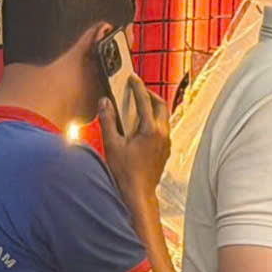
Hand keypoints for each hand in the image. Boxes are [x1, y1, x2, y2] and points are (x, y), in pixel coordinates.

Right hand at [98, 81, 171, 200]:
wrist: (138, 193)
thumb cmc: (126, 173)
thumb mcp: (112, 144)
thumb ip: (108, 121)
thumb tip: (105, 103)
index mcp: (150, 130)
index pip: (145, 101)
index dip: (138, 87)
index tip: (133, 78)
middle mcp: (162, 134)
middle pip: (161, 105)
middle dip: (150, 94)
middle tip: (138, 89)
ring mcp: (166, 142)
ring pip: (164, 117)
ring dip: (154, 107)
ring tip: (140, 105)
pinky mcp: (166, 150)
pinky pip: (164, 128)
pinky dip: (155, 120)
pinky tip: (143, 124)